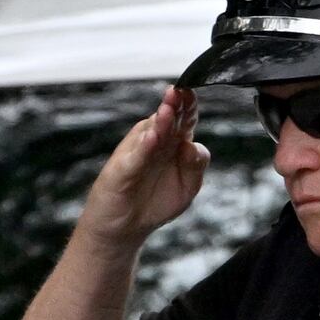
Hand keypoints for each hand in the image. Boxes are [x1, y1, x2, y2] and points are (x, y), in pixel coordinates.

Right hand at [81, 86, 206, 244]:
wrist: (125, 227)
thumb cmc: (156, 202)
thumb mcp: (188, 187)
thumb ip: (196, 165)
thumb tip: (193, 145)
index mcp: (175, 142)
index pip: (185, 117)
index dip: (190, 105)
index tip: (194, 95)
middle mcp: (156, 141)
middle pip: (168, 118)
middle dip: (175, 104)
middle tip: (181, 92)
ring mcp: (138, 152)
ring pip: (151, 132)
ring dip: (161, 121)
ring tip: (168, 110)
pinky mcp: (123, 169)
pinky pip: (136, 155)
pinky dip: (144, 146)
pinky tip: (152, 137)